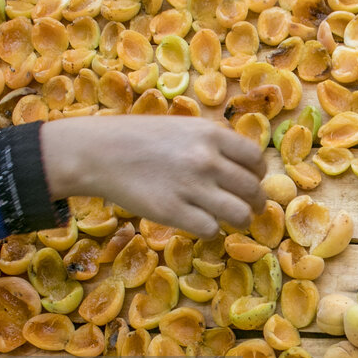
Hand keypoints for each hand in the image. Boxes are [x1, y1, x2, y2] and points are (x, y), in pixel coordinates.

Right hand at [40, 116, 266, 238]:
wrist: (98, 152)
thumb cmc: (138, 137)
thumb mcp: (182, 126)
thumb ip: (212, 142)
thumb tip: (240, 162)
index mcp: (211, 134)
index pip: (256, 159)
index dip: (258, 174)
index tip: (253, 181)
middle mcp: (207, 160)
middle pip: (252, 189)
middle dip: (256, 203)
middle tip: (252, 209)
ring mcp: (191, 187)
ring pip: (239, 214)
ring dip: (241, 221)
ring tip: (234, 221)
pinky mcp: (173, 212)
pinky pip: (211, 229)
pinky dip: (211, 230)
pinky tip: (203, 225)